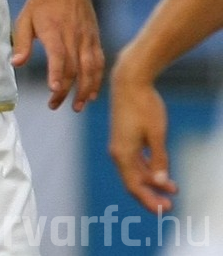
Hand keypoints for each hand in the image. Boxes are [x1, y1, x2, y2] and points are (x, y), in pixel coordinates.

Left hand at [11, 0, 103, 110]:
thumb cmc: (42, 3)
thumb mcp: (25, 18)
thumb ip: (21, 42)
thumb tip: (15, 64)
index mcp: (54, 30)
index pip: (58, 55)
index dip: (56, 74)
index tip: (53, 90)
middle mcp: (73, 36)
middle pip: (73, 68)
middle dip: (65, 90)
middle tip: (54, 105)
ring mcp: (87, 39)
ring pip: (90, 69)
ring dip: (85, 90)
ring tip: (77, 106)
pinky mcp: (95, 40)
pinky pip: (99, 63)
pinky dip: (97, 80)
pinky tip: (91, 94)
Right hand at [108, 69, 178, 212]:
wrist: (129, 82)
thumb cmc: (144, 106)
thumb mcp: (157, 134)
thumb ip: (159, 159)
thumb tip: (160, 182)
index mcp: (122, 153)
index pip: (134, 186)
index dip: (149, 201)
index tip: (166, 209)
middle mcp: (117, 152)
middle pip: (133, 182)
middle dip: (151, 195)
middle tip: (170, 206)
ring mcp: (120, 145)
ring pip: (135, 172)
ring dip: (152, 182)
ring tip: (173, 189)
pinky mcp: (124, 139)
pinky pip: (135, 161)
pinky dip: (148, 170)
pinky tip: (161, 172)